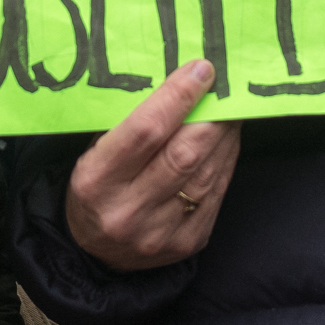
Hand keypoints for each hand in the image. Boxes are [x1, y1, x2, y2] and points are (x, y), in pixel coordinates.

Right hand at [66, 59, 239, 270]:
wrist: (96, 255)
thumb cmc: (96, 189)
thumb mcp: (93, 155)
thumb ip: (130, 124)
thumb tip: (177, 84)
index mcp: (97, 181)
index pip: (146, 130)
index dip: (178, 97)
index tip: (201, 70)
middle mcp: (129, 211)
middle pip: (184, 153)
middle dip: (211, 114)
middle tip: (225, 86)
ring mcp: (161, 232)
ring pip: (206, 173)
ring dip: (224, 136)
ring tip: (231, 109)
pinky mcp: (189, 242)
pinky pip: (216, 193)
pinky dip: (225, 161)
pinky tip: (226, 141)